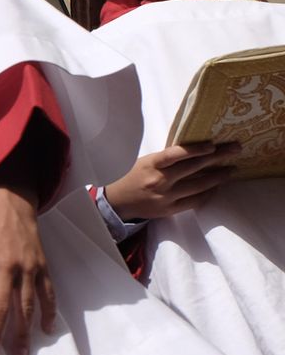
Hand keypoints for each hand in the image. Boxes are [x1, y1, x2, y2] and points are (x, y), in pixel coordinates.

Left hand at [0, 186, 54, 354]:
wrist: (10, 201)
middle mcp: (5, 267)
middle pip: (1, 307)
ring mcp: (27, 268)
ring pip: (26, 305)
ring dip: (23, 331)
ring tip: (20, 354)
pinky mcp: (42, 266)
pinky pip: (47, 293)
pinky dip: (49, 312)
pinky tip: (47, 330)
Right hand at [104, 142, 238, 220]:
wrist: (119, 202)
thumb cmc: (133, 176)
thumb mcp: (145, 162)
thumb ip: (167, 159)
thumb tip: (194, 151)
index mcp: (151, 165)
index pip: (176, 155)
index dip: (196, 149)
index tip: (212, 145)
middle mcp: (160, 181)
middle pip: (193, 168)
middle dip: (217, 157)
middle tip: (235, 149)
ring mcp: (166, 197)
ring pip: (199, 185)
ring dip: (218, 176)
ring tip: (231, 169)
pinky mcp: (170, 209)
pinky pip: (195, 201)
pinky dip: (209, 193)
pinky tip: (217, 186)